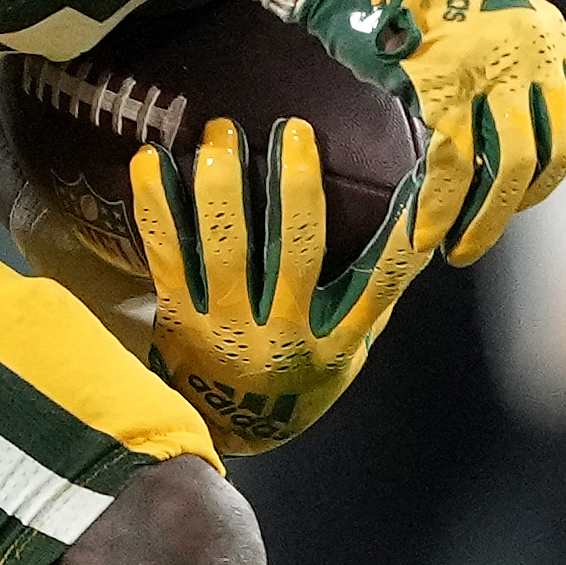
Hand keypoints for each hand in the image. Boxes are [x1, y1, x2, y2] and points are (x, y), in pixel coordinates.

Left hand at [125, 114, 380, 453]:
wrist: (222, 433)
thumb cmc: (292, 383)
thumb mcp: (343, 358)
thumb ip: (368, 305)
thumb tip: (411, 237)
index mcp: (334, 341)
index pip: (378, 286)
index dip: (399, 240)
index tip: (415, 189)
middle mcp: (283, 333)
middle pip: (295, 253)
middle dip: (296, 188)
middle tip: (294, 131)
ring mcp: (229, 325)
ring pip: (227, 250)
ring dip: (224, 187)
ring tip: (222, 135)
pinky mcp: (180, 318)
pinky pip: (168, 254)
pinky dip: (157, 206)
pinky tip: (150, 162)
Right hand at [290, 0, 565, 264]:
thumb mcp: (489, 23)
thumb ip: (511, 71)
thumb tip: (505, 144)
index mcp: (548, 33)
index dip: (557, 168)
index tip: (527, 192)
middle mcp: (532, 50)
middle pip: (553, 151)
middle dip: (524, 203)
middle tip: (492, 231)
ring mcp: (492, 69)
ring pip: (509, 167)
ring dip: (488, 219)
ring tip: (463, 246)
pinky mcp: (445, 88)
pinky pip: (454, 164)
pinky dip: (443, 207)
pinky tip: (428, 230)